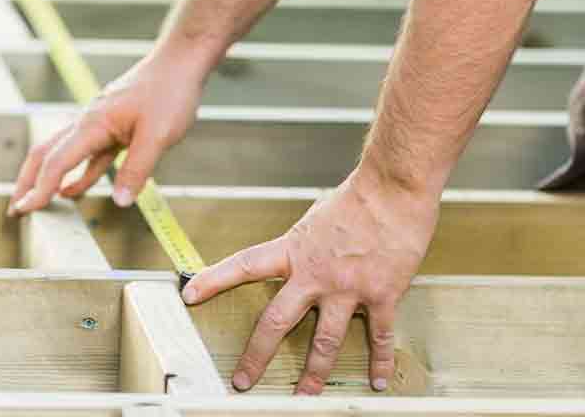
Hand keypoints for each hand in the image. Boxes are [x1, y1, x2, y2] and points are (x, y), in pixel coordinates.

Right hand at [8, 45, 209, 213]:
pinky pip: (89, 155)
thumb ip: (136, 169)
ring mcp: (99, 124)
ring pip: (64, 153)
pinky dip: (78, 174)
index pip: (57, 161)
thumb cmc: (169, 92)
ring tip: (36, 202)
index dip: (39, 188)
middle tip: (16, 208)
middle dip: (28, 181)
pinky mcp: (113, 127)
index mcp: (92, 124)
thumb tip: (119, 202)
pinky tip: (73, 190)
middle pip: (46, 153)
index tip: (25, 210)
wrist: (179, 62)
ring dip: (48, 178)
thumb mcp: (157, 135)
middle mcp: (88, 122)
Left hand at [180, 169, 436, 394]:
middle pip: (277, 320)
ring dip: (315, 374)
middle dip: (257, 354)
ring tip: (305, 395)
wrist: (394, 188)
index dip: (214, 280)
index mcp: (295, 250)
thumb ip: (305, 246)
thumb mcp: (317, 218)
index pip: (245, 265)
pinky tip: (376, 379)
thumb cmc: (358, 196)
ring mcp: (348, 287)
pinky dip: (379, 361)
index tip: (190, 294)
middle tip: (243, 380)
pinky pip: (378, 336)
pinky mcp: (381, 294)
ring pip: (325, 341)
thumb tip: (301, 260)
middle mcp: (316, 273)